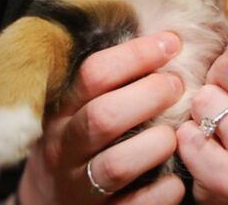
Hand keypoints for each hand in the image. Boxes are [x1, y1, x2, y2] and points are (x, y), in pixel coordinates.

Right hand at [17, 33, 185, 204]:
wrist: (49, 202)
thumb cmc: (82, 141)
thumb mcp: (81, 107)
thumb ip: (112, 80)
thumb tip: (164, 39)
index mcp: (64, 111)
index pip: (93, 74)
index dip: (136, 54)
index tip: (172, 42)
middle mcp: (67, 147)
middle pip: (103, 116)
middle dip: (149, 94)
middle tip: (178, 84)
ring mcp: (81, 186)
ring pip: (116, 164)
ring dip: (156, 143)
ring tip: (175, 133)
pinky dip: (161, 192)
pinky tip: (176, 179)